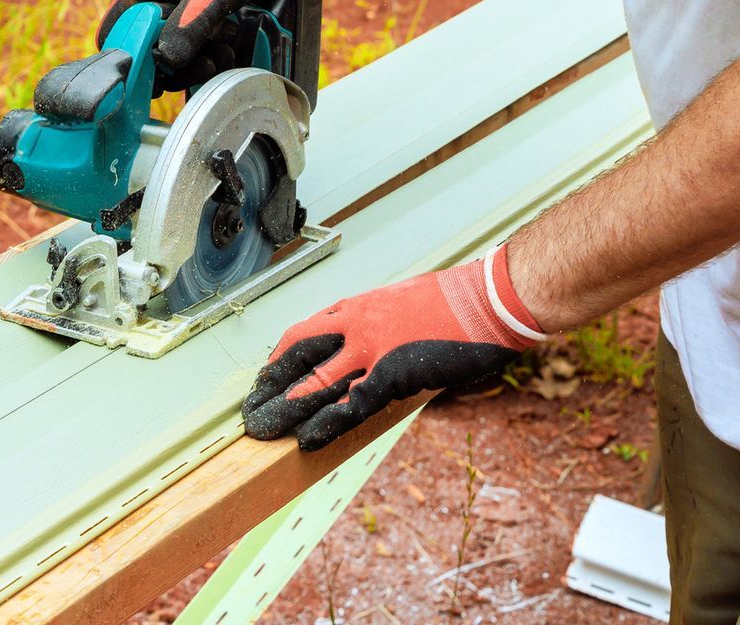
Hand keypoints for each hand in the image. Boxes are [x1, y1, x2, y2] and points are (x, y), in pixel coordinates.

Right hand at [96, 0, 292, 86]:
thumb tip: (167, 63)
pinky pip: (176, 36)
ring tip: (221, 53)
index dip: (131, 64)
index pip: (112, 38)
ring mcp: (155, 1)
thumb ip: (188, 27)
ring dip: (190, 57)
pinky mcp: (173, 6)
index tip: (162, 81)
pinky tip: (221, 46)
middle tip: (206, 65)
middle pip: (139, 48)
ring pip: (161, 46)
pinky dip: (196, 47)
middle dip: (172, 65)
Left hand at [242, 246, 547, 450]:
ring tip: (261, 429)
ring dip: (285, 408)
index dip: (281, 358)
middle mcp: (357, 323)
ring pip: (314, 382)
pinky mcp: (392, 371)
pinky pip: (349, 403)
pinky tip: (305, 439)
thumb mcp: (407, 303)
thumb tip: (375, 343)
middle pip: (298, 354)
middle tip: (250, 407)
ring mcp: (372, 347)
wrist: (489, 299)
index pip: (305, 331)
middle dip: (271, 384)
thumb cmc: (458, 301)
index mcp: (360, 306)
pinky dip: (325, 423)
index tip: (268, 376)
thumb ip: (382, 323)